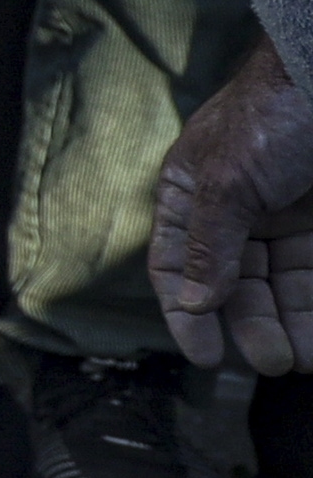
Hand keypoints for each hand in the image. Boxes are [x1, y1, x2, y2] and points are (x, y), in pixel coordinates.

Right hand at [156, 40, 312, 374]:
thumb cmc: (272, 115)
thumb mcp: (228, 184)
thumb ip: (209, 247)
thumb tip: (193, 304)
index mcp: (190, 195)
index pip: (177, 267)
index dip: (186, 313)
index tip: (205, 355)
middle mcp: (234, 210)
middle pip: (236, 283)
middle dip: (253, 325)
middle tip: (271, 362)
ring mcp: (283, 214)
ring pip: (283, 282)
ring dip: (292, 321)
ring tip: (305, 358)